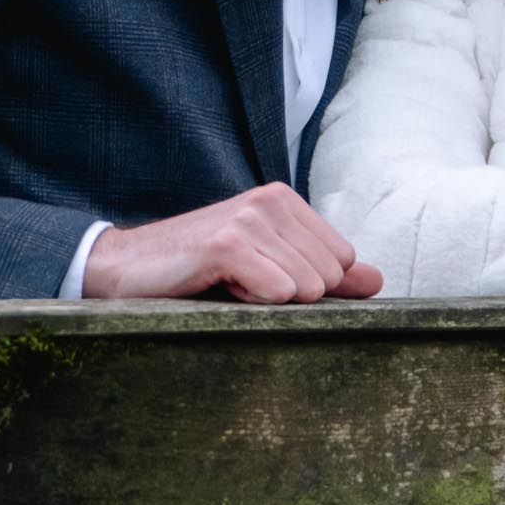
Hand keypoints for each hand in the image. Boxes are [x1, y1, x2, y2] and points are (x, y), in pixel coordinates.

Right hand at [81, 183, 382, 302]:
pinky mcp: (227, 244)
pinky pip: (278, 290)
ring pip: (305, 287)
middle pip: (327, 277)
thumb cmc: (199, 271)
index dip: (307, 284)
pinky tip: (220, 287)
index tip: (263, 277)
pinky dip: (254, 303)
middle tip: (242, 283)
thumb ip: (325, 274)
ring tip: (228, 284)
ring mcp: (249, 218)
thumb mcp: (268, 268)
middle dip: (289, 295)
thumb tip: (377, 281)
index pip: (343, 260)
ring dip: (266, 301)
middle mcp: (270, 200)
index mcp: (285, 200)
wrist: (127, 269)